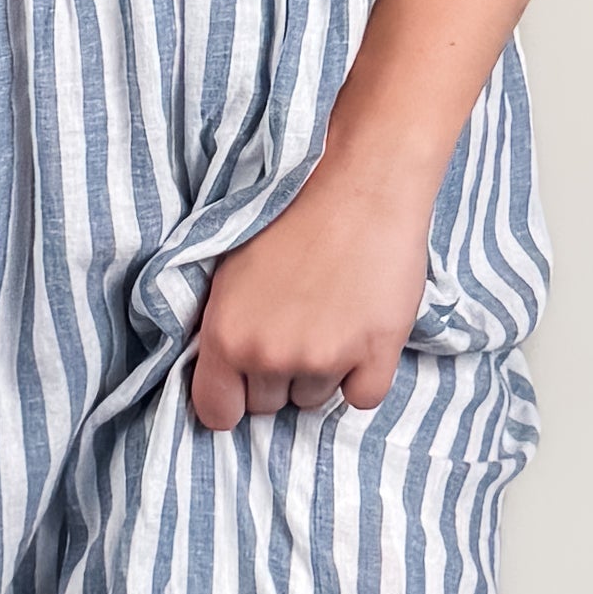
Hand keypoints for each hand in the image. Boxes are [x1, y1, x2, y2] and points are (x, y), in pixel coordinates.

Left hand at [188, 144, 434, 430]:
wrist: (360, 182)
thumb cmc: (291, 212)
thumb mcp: (230, 266)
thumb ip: (223, 325)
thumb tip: (223, 369)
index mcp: (226, 335)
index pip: (216, 411)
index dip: (230, 400)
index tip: (243, 387)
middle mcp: (271, 355)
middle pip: (269, 406)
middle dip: (278, 377)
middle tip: (296, 328)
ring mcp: (325, 359)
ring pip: (315, 400)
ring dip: (322, 372)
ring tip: (332, 317)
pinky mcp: (376, 355)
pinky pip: (363, 398)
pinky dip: (364, 374)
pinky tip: (363, 334)